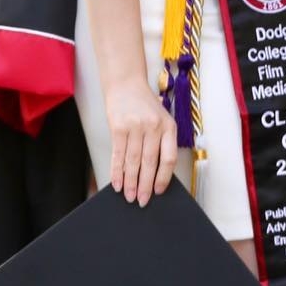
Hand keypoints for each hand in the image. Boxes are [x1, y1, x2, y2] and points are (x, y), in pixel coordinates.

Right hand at [105, 74, 177, 206]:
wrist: (126, 84)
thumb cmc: (145, 105)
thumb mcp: (161, 119)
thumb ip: (162, 141)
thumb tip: (155, 174)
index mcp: (168, 127)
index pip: (168, 158)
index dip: (163, 178)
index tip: (158, 191)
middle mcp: (153, 127)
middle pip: (150, 163)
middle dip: (145, 185)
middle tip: (142, 201)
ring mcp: (135, 127)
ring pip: (133, 161)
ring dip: (130, 182)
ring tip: (129, 196)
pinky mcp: (118, 127)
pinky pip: (118, 154)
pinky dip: (117, 171)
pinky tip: (117, 182)